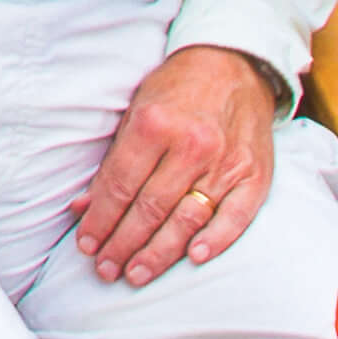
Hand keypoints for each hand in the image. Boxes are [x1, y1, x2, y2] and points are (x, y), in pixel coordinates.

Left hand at [72, 46, 281, 285]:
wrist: (234, 63)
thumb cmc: (177, 90)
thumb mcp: (135, 112)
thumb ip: (112, 161)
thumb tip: (83, 206)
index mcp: (155, 126)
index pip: (120, 186)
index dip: (100, 220)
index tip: (87, 245)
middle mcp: (192, 146)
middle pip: (150, 209)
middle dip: (123, 244)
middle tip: (106, 270)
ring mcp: (226, 162)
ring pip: (187, 219)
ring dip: (159, 253)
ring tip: (135, 274)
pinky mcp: (255, 174)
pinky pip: (236, 216)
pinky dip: (215, 240)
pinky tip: (192, 258)